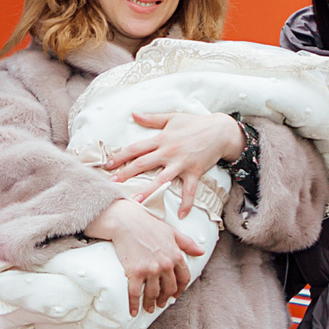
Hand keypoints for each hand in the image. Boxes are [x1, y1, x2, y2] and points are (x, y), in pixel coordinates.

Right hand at [91, 197, 207, 317]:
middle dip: (165, 299)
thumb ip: (187, 243)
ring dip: (151, 304)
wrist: (126, 221)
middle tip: (161, 303)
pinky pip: (135, 294)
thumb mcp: (172, 232)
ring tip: (148, 308)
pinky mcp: (135, 272)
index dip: (180, 290)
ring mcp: (150, 270)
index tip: (175, 295)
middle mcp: (165, 265)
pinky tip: (133, 311)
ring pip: (153, 294)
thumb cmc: (148, 224)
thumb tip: (201, 252)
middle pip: (169, 289)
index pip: (183, 278)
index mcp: (175, 255)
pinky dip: (134, 305)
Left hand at [104, 112, 244, 215]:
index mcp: (161, 139)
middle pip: (143, 164)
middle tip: (112, 184)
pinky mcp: (195, 172)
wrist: (221, 130)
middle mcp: (169, 152)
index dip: (120, 156)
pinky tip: (181, 214)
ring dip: (149, 190)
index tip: (108, 165)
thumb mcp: (172, 117)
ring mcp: (182, 163)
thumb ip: (151, 119)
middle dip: (126, 174)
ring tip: (136, 201)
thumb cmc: (195, 123)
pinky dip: (186, 203)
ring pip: (162, 179)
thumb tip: (133, 114)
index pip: (136, 148)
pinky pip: (189, 190)